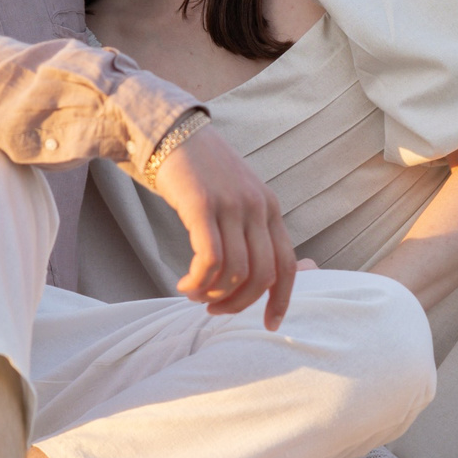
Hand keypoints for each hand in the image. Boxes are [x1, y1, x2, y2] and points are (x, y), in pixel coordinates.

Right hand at [151, 125, 298, 328]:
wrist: (170, 131)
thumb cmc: (200, 173)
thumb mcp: (236, 199)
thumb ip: (250, 230)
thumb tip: (259, 274)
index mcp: (271, 208)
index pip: (287, 265)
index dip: (281, 300)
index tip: (269, 325)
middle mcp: (257, 207)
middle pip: (262, 275)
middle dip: (238, 303)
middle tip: (213, 309)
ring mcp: (232, 205)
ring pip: (235, 271)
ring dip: (212, 294)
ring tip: (192, 293)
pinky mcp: (202, 204)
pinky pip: (209, 259)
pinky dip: (197, 281)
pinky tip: (183, 283)